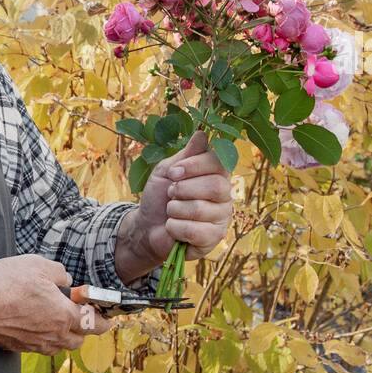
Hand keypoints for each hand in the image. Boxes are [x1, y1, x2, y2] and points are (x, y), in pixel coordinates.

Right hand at [0, 254, 113, 353]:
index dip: (104, 320)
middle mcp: (54, 335)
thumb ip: (59, 273)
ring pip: (59, 345)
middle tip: (77, 312)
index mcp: (65, 316)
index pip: (96, 325)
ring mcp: (36, 344)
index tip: (105, 314)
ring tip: (54, 317)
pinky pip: (41, 346)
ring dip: (63, 334)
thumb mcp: (38, 265)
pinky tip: (34, 322)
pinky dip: (44, 337)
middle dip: (83, 328)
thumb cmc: (6, 284)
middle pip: (79, 340)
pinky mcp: (20, 347)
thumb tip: (66, 280)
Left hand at [133, 129, 233, 262]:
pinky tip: (173, 227)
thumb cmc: (159, 196)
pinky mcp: (213, 239)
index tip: (173, 172)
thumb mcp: (167, 171)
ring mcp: (221, 218)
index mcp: (217, 175)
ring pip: (201, 209)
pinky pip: (196, 231)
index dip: (194, 166)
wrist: (146, 226)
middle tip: (170, 194)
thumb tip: (203, 133)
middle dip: (183, 189)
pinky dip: (175, 228)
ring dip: (175, 209)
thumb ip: (186, 154)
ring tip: (170, 211)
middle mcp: (225, 195)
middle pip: (216, 186)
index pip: (219, 163)